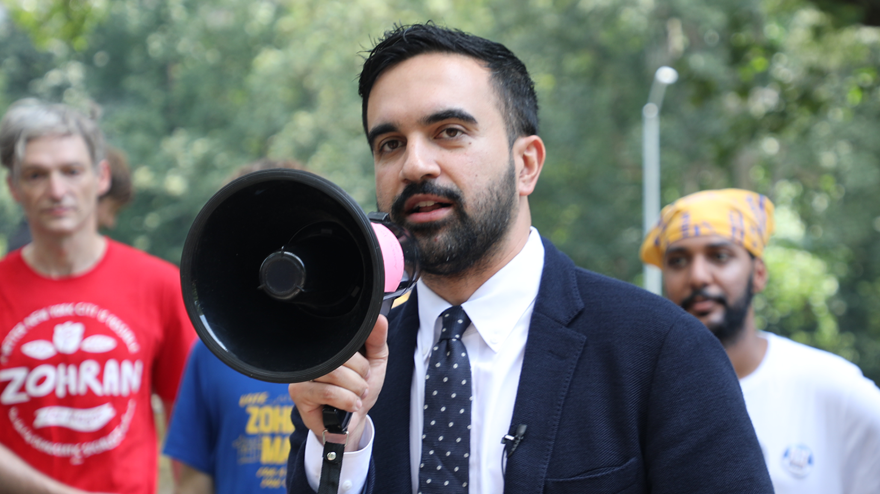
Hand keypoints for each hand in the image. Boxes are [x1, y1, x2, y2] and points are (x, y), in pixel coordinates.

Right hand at [288, 315, 388, 450]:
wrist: (353, 421)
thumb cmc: (360, 390)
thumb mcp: (375, 362)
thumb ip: (377, 340)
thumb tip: (379, 319)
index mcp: (330, 346)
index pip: (346, 339)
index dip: (361, 359)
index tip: (365, 371)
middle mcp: (313, 356)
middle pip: (340, 356)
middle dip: (360, 376)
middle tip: (361, 386)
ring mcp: (303, 373)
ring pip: (334, 373)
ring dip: (354, 389)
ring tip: (356, 396)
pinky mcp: (298, 392)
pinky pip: (326, 391)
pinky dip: (345, 400)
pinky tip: (350, 406)